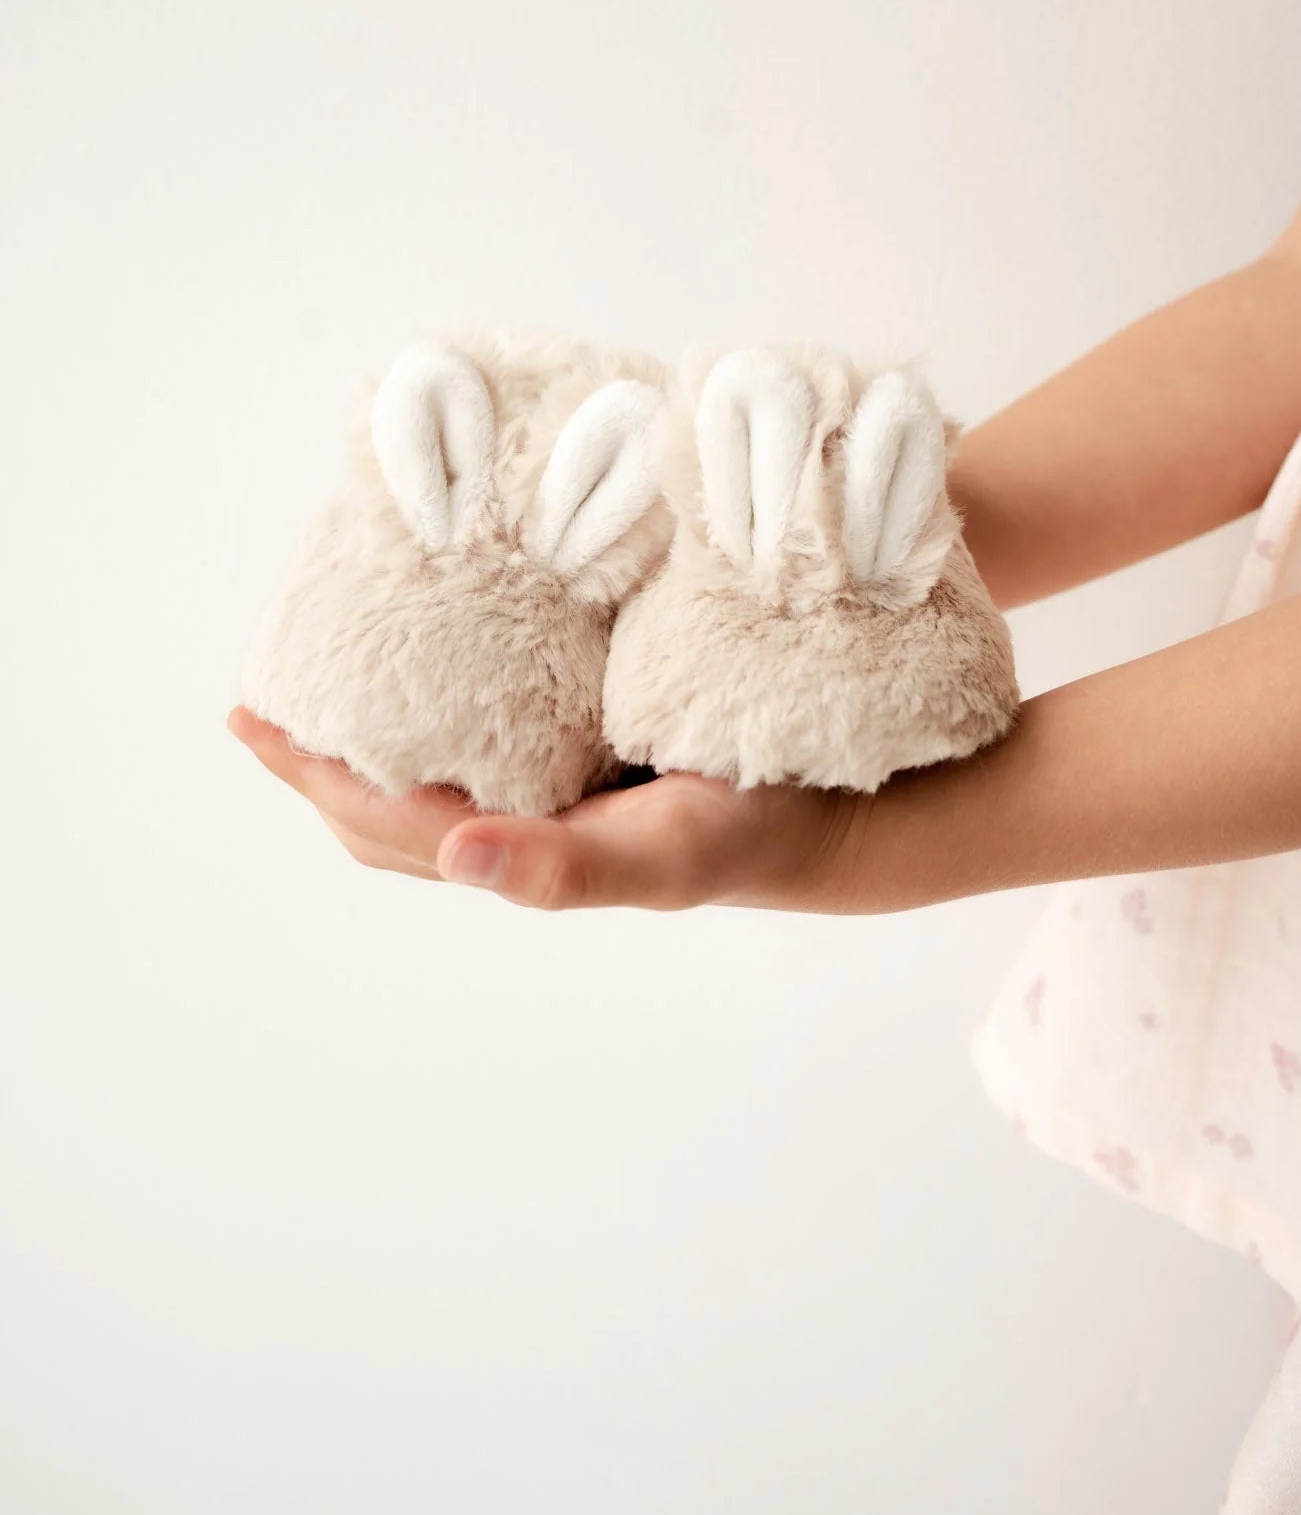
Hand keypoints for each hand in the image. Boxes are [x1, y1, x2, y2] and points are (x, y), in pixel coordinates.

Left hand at [228, 708, 865, 910]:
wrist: (836, 807)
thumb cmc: (747, 832)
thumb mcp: (663, 853)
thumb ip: (563, 867)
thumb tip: (452, 854)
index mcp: (523, 847)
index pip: (385, 817)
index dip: (315, 771)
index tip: (251, 715)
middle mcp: (525, 819)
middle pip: (388, 802)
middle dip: (324, 754)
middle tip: (271, 686)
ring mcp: (555, 786)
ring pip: (434, 768)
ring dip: (376, 727)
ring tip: (331, 663)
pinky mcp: (589, 745)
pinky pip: (490, 730)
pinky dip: (443, 697)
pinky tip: (438, 647)